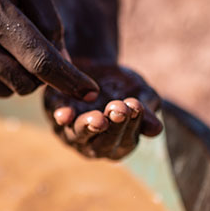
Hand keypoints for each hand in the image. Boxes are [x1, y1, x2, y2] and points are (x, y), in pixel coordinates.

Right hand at [0, 0, 98, 99]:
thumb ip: (49, 17)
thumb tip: (65, 60)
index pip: (41, 61)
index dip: (69, 80)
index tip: (90, 92)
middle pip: (24, 83)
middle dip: (42, 76)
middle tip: (40, 52)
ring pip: (2, 91)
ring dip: (18, 78)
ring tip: (12, 47)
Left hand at [43, 59, 162, 158]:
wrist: (97, 65)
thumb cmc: (123, 87)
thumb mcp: (140, 95)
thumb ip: (147, 112)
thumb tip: (156, 130)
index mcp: (116, 145)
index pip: (126, 143)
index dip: (132, 127)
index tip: (137, 106)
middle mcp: (91, 144)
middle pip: (102, 145)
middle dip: (113, 127)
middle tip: (120, 108)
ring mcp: (70, 131)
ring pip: (78, 135)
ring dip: (88, 127)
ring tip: (99, 118)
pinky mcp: (54, 112)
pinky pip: (56, 118)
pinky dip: (61, 117)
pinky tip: (65, 115)